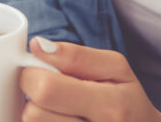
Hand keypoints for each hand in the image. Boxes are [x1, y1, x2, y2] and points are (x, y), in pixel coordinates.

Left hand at [20, 38, 160, 121]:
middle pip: (32, 113)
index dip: (33, 74)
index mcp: (111, 107)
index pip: (46, 89)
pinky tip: (58, 119)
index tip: (41, 70)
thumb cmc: (128, 100)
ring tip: (59, 109)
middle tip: (51, 92)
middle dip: (34, 96)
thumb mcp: (116, 69)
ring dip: (38, 114)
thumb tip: (37, 45)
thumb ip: (76, 55)